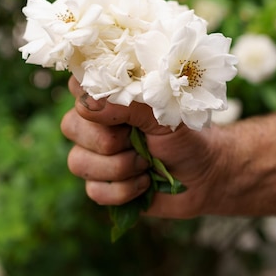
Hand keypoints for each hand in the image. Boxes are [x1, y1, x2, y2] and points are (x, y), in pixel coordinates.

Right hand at [61, 77, 233, 218]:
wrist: (205, 175)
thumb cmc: (186, 134)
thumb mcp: (164, 112)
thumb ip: (128, 102)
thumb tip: (88, 101)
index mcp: (108, 96)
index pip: (77, 84)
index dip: (90, 98)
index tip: (118, 108)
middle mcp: (95, 122)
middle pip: (71, 126)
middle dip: (109, 140)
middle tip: (138, 140)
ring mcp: (95, 154)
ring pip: (78, 162)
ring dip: (120, 168)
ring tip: (146, 163)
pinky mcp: (101, 184)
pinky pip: (94, 191)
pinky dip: (125, 190)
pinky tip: (145, 183)